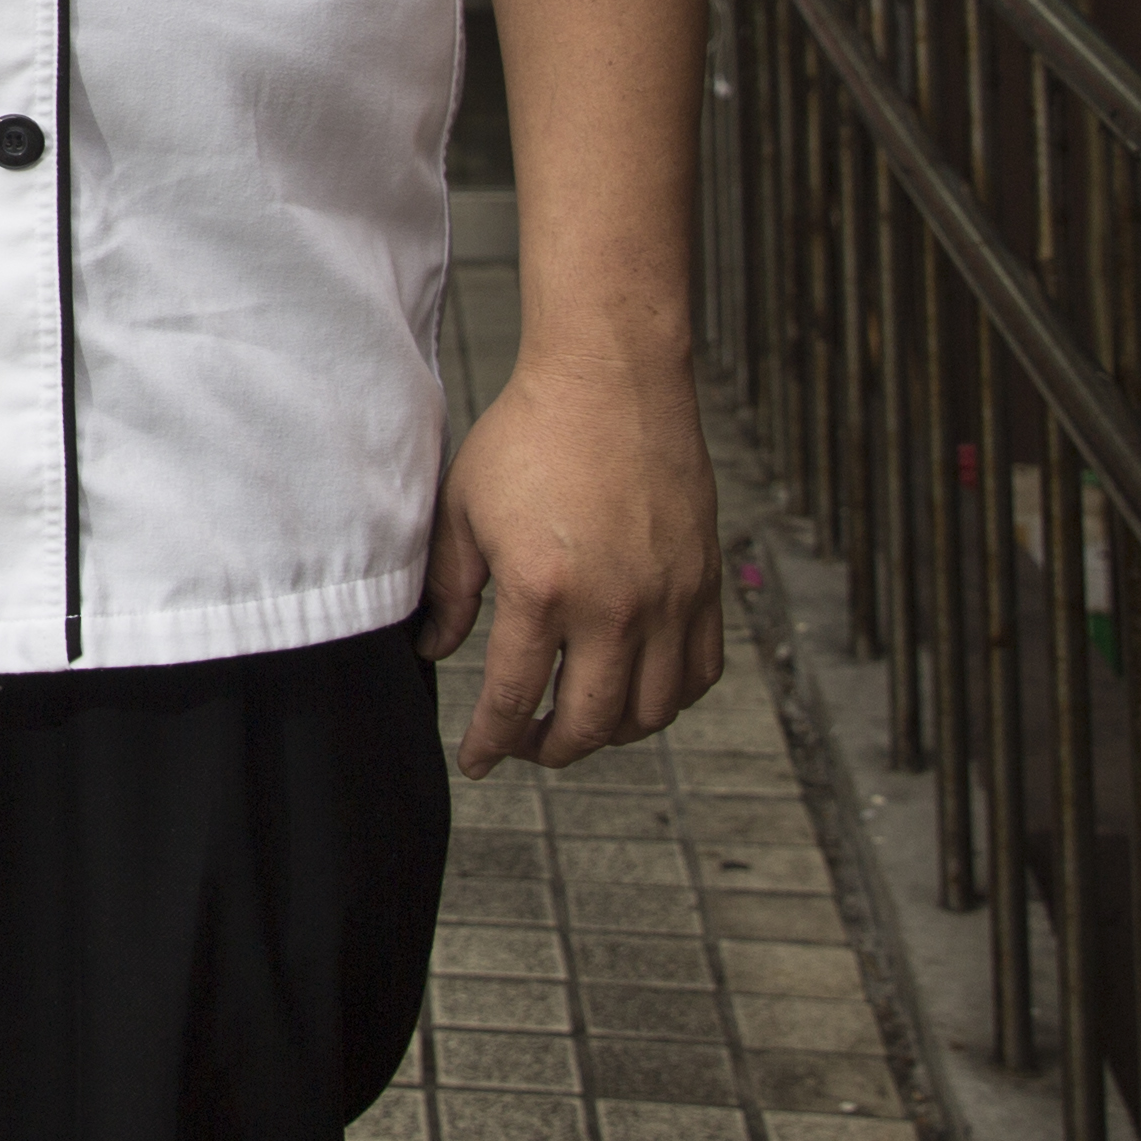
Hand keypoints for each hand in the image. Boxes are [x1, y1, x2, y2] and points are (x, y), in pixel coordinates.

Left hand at [425, 349, 724, 775]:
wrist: (612, 378)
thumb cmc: (529, 435)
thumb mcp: (464, 510)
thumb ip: (449, 590)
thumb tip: (436, 651)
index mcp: (542, 590)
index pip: (512, 698)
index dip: (490, 742)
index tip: (477, 761)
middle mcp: (613, 607)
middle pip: (588, 723)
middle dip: (551, 750)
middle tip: (526, 745)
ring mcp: (668, 598)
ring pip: (651, 711)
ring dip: (611, 732)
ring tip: (577, 720)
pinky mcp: (704, 583)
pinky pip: (699, 672)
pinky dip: (670, 698)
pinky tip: (636, 689)